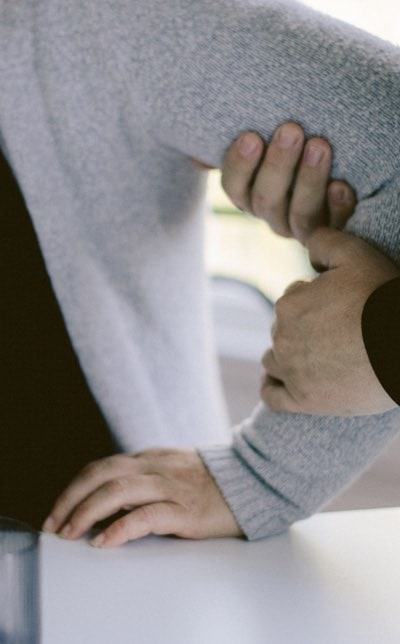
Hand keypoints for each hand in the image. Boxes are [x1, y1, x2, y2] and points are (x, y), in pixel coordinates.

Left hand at [42, 449, 242, 546]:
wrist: (251, 481)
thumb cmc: (209, 482)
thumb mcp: (170, 470)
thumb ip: (143, 477)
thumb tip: (109, 499)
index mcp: (149, 459)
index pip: (101, 468)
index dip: (75, 489)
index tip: (58, 511)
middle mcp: (154, 468)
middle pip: (101, 475)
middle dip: (71, 499)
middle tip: (55, 525)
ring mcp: (169, 487)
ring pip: (117, 492)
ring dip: (87, 513)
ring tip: (71, 534)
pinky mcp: (184, 510)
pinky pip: (145, 516)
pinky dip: (120, 528)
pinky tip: (105, 542)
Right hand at [221, 123, 355, 243]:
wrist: (339, 149)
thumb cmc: (295, 137)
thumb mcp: (263, 136)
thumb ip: (236, 142)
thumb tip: (198, 158)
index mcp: (249, 194)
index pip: (234, 187)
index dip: (240, 165)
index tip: (251, 137)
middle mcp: (274, 214)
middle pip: (267, 201)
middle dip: (278, 165)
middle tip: (291, 130)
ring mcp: (303, 226)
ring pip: (300, 214)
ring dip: (308, 180)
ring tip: (319, 146)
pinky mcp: (336, 227)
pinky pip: (335, 225)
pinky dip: (338, 206)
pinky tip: (341, 184)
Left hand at [261, 228, 399, 415]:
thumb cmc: (384, 299)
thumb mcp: (357, 255)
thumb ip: (324, 241)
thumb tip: (306, 242)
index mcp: (289, 304)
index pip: (293, 300)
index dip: (316, 302)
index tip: (341, 309)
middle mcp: (282, 338)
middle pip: (282, 329)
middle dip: (302, 329)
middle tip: (337, 334)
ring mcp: (292, 372)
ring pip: (274, 360)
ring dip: (286, 356)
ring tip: (313, 358)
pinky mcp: (303, 401)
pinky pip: (273, 396)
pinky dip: (273, 388)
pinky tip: (278, 384)